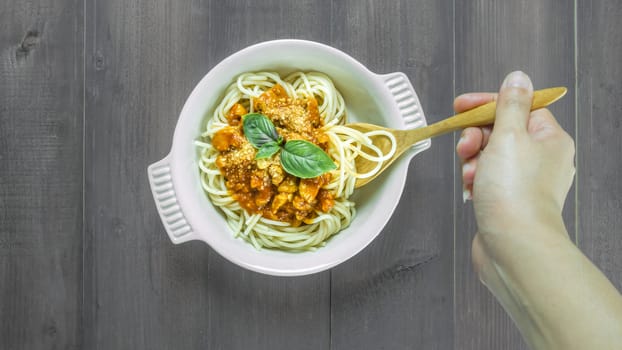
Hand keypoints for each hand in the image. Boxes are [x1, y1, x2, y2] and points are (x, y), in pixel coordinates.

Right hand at [455, 71, 574, 265]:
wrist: (513, 245)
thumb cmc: (514, 192)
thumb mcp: (509, 135)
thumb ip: (510, 104)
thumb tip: (518, 78)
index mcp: (549, 139)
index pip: (518, 107)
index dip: (487, 104)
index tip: (461, 106)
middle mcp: (541, 159)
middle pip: (500, 132)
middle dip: (476, 138)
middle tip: (466, 148)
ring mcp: (524, 182)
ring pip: (489, 157)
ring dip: (472, 162)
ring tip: (470, 176)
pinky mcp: (508, 201)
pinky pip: (486, 180)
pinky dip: (474, 181)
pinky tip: (471, 191)